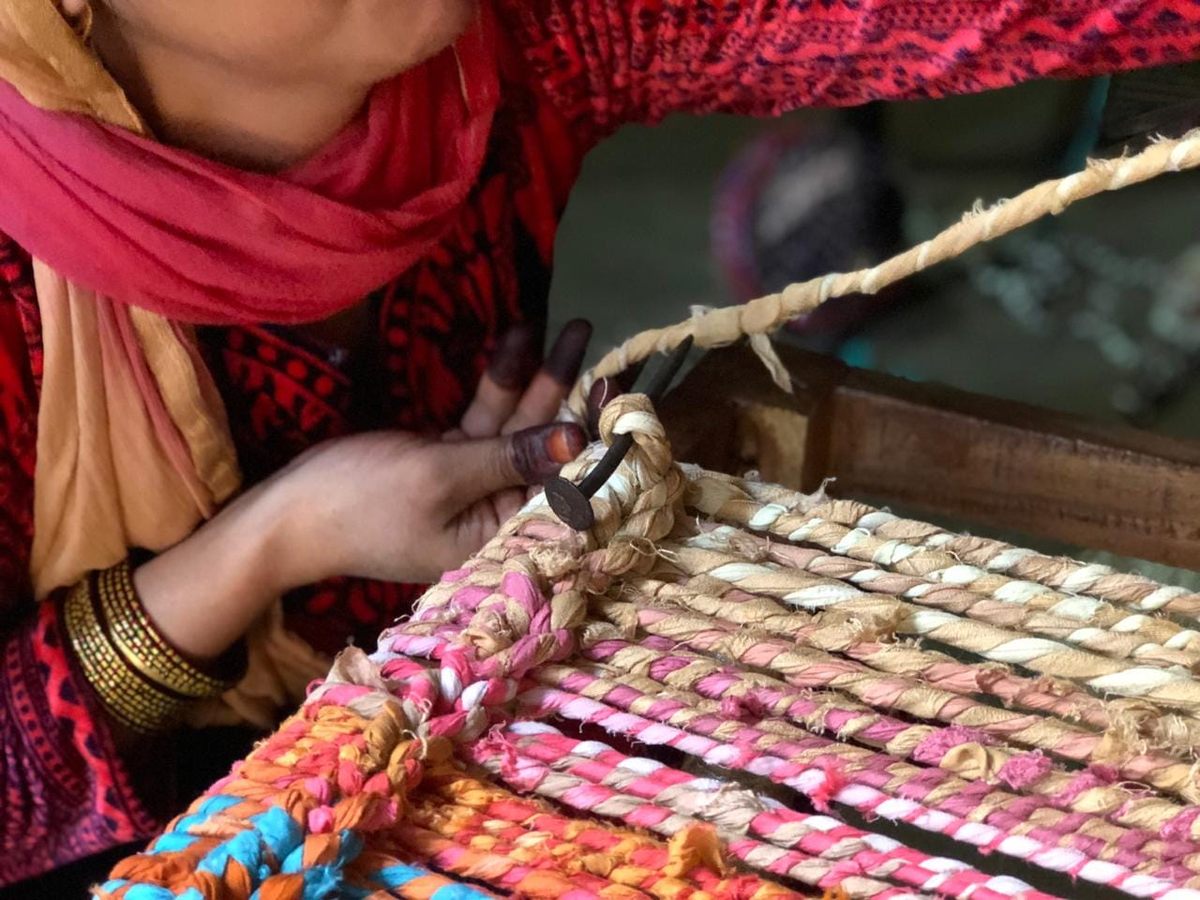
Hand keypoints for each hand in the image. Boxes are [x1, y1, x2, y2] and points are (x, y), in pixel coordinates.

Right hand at [133, 320, 591, 661]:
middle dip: (567, 394)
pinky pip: (484, 422)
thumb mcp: (440, 476)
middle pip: (543, 450)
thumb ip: (509, 455)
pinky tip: (518, 343)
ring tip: (571, 329)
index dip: (591, 440)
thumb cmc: (360, 502)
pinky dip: (497, 386)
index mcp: (499, 536)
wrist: (284, 513)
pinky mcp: (446, 462)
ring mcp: (471, 486)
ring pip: (515, 427)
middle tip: (597, 344)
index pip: (562, 488)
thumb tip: (572, 438)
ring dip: (535, 379)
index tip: (618, 395)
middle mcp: (494, 514)